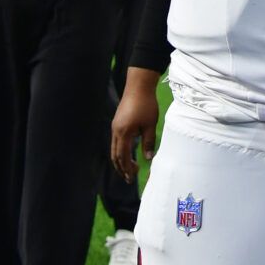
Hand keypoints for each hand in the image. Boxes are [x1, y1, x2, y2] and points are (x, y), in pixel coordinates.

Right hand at [111, 67, 161, 182]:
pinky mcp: (117, 122)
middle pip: (115, 155)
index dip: (127, 168)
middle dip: (121, 168)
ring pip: (114, 148)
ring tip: (127, 169)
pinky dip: (120, 151)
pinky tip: (127, 154)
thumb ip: (148, 142)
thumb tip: (148, 159)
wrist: (138, 85)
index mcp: (124, 133)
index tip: (133, 177)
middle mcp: (116, 131)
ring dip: (119, 160)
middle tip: (129, 179)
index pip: (123, 156)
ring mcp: (115, 126)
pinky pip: (115, 141)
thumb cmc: (146, 104)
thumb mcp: (150, 125)